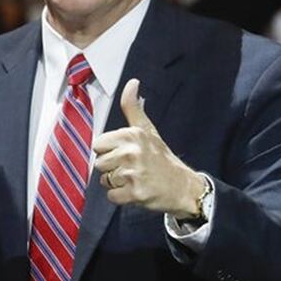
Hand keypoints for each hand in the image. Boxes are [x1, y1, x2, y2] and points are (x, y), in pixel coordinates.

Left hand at [91, 79, 204, 216]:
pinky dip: (121, 197)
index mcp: (131, 135)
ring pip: (104, 180)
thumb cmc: (161, 158)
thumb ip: (133, 107)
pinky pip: (112, 196)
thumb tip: (132, 82)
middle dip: (111, 168)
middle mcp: (131, 152)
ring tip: (134, 179)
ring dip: (116, 183)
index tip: (123, 153)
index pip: (98, 144)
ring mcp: (133, 173)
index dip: (108, 151)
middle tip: (131, 168)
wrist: (183, 186)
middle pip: (99, 163)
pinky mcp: (135, 193)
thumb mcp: (147, 130)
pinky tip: (135, 191)